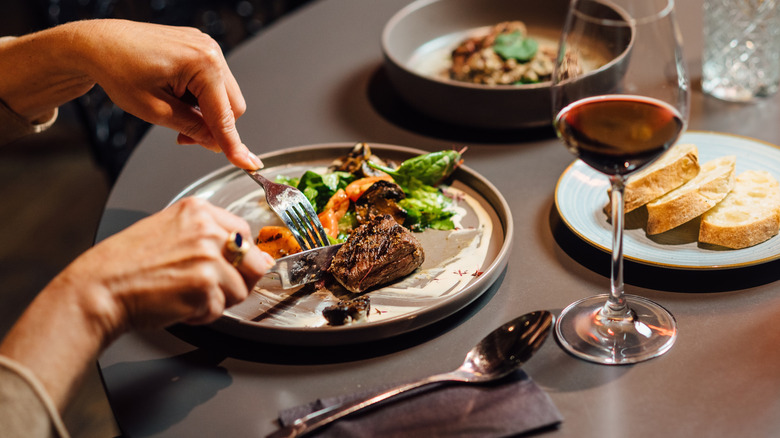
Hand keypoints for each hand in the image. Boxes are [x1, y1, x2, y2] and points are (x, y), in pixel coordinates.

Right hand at [70, 197, 273, 334]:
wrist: (100, 288)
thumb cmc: (126, 264)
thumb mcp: (170, 230)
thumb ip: (208, 236)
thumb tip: (252, 254)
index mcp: (198, 211)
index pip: (244, 233)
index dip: (241, 256)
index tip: (230, 267)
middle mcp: (207, 230)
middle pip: (255, 261)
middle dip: (240, 280)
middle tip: (213, 287)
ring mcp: (209, 257)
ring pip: (240, 290)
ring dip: (218, 300)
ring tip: (188, 295)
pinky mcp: (206, 286)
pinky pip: (220, 310)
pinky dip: (202, 315)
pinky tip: (179, 304)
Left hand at [75, 19, 262, 168]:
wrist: (98, 44)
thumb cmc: (118, 69)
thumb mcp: (155, 110)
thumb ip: (192, 128)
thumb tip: (214, 142)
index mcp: (202, 64)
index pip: (224, 115)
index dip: (232, 144)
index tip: (247, 163)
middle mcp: (210, 51)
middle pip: (232, 106)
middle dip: (214, 127)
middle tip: (185, 137)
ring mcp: (206, 47)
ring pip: (223, 96)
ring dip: (206, 112)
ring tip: (175, 112)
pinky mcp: (200, 49)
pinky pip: (213, 82)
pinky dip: (200, 98)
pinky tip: (177, 97)